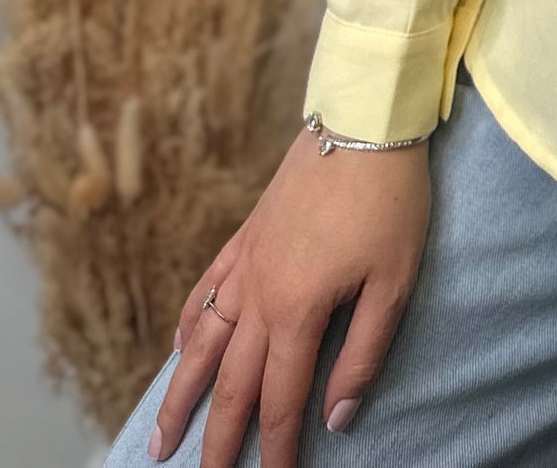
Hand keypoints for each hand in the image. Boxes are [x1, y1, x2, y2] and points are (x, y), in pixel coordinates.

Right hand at [150, 128, 430, 465]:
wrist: (364, 121)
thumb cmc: (389, 200)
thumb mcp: (394, 281)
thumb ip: (364, 354)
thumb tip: (337, 418)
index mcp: (297, 311)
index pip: (280, 399)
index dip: (277, 449)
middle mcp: (259, 294)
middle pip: (230, 383)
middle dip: (217, 439)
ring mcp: (247, 262)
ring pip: (202, 341)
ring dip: (181, 392)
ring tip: (162, 435)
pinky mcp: (248, 233)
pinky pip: (207, 288)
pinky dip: (188, 323)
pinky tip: (179, 345)